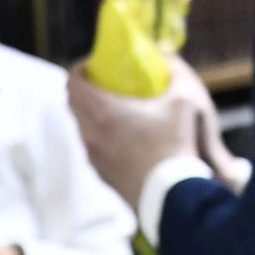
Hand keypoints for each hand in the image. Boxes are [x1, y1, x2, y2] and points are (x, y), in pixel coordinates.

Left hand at [67, 56, 204, 209]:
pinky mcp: (100, 175)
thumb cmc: (176, 148)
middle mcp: (90, 135)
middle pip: (72, 103)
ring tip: (113, 109)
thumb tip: (169, 57)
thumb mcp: (183, 103)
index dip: (80, 68)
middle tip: (104, 83)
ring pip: (80, 126)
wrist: (172, 198)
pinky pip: (91, 146)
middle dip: (84, 89)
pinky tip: (120, 135)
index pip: (72, 82)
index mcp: (102, 114)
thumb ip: (177, 74)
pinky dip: (98, 135)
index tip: (95, 65)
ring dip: (90, 114)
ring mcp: (93, 158)